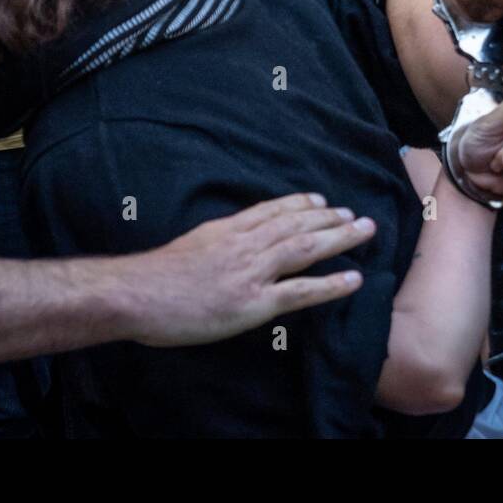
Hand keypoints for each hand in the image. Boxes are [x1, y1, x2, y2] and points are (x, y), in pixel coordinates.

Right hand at [125, 193, 375, 347]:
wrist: (136, 294)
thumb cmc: (155, 276)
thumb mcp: (191, 243)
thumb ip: (218, 240)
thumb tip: (232, 240)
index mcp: (229, 230)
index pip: (274, 210)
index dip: (302, 204)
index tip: (322, 200)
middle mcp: (246, 244)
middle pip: (298, 224)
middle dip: (331, 217)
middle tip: (357, 215)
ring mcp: (252, 272)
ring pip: (306, 248)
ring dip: (340, 238)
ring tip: (366, 232)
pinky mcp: (254, 303)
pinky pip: (301, 291)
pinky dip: (331, 284)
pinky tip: (353, 279)